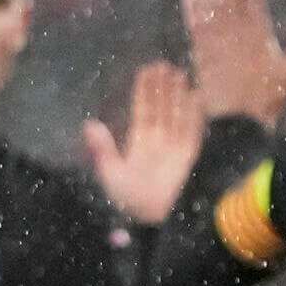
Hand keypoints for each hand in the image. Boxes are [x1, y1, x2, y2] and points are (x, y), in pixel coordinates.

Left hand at [84, 58, 209, 222]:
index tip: (146, 70)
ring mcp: (175, 149)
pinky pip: (193, 131)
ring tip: (179, 72)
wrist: (151, 221)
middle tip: (164, 63)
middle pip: (162, 108)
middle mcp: (158, 142)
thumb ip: (102, 149)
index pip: (143, 111)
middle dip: (163, 87)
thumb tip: (88, 124)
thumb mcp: (110, 173)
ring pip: (177, 115)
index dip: (145, 91)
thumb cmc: (128, 201)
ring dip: (178, 95)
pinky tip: (196, 96)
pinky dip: (195, 114)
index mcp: (138, 144)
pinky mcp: (189, 157)